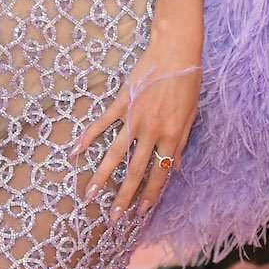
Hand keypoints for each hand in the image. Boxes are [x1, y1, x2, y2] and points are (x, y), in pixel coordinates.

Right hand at [73, 28, 200, 217]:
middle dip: (124, 196)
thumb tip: (177, 166)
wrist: (176, 50)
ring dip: (102, 176)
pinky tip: (76, 151)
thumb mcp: (191, 113)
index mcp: (172, 134)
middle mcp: (152, 130)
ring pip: (116, 153)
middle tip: (113, 217)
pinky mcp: (122, 102)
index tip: (142, 211)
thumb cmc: (188, 81)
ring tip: (89, 194)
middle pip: (136, 170)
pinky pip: (103, 123)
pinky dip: (89, 137)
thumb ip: (183, 140)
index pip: (161, 171)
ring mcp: (134, 116)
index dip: (151, 193)